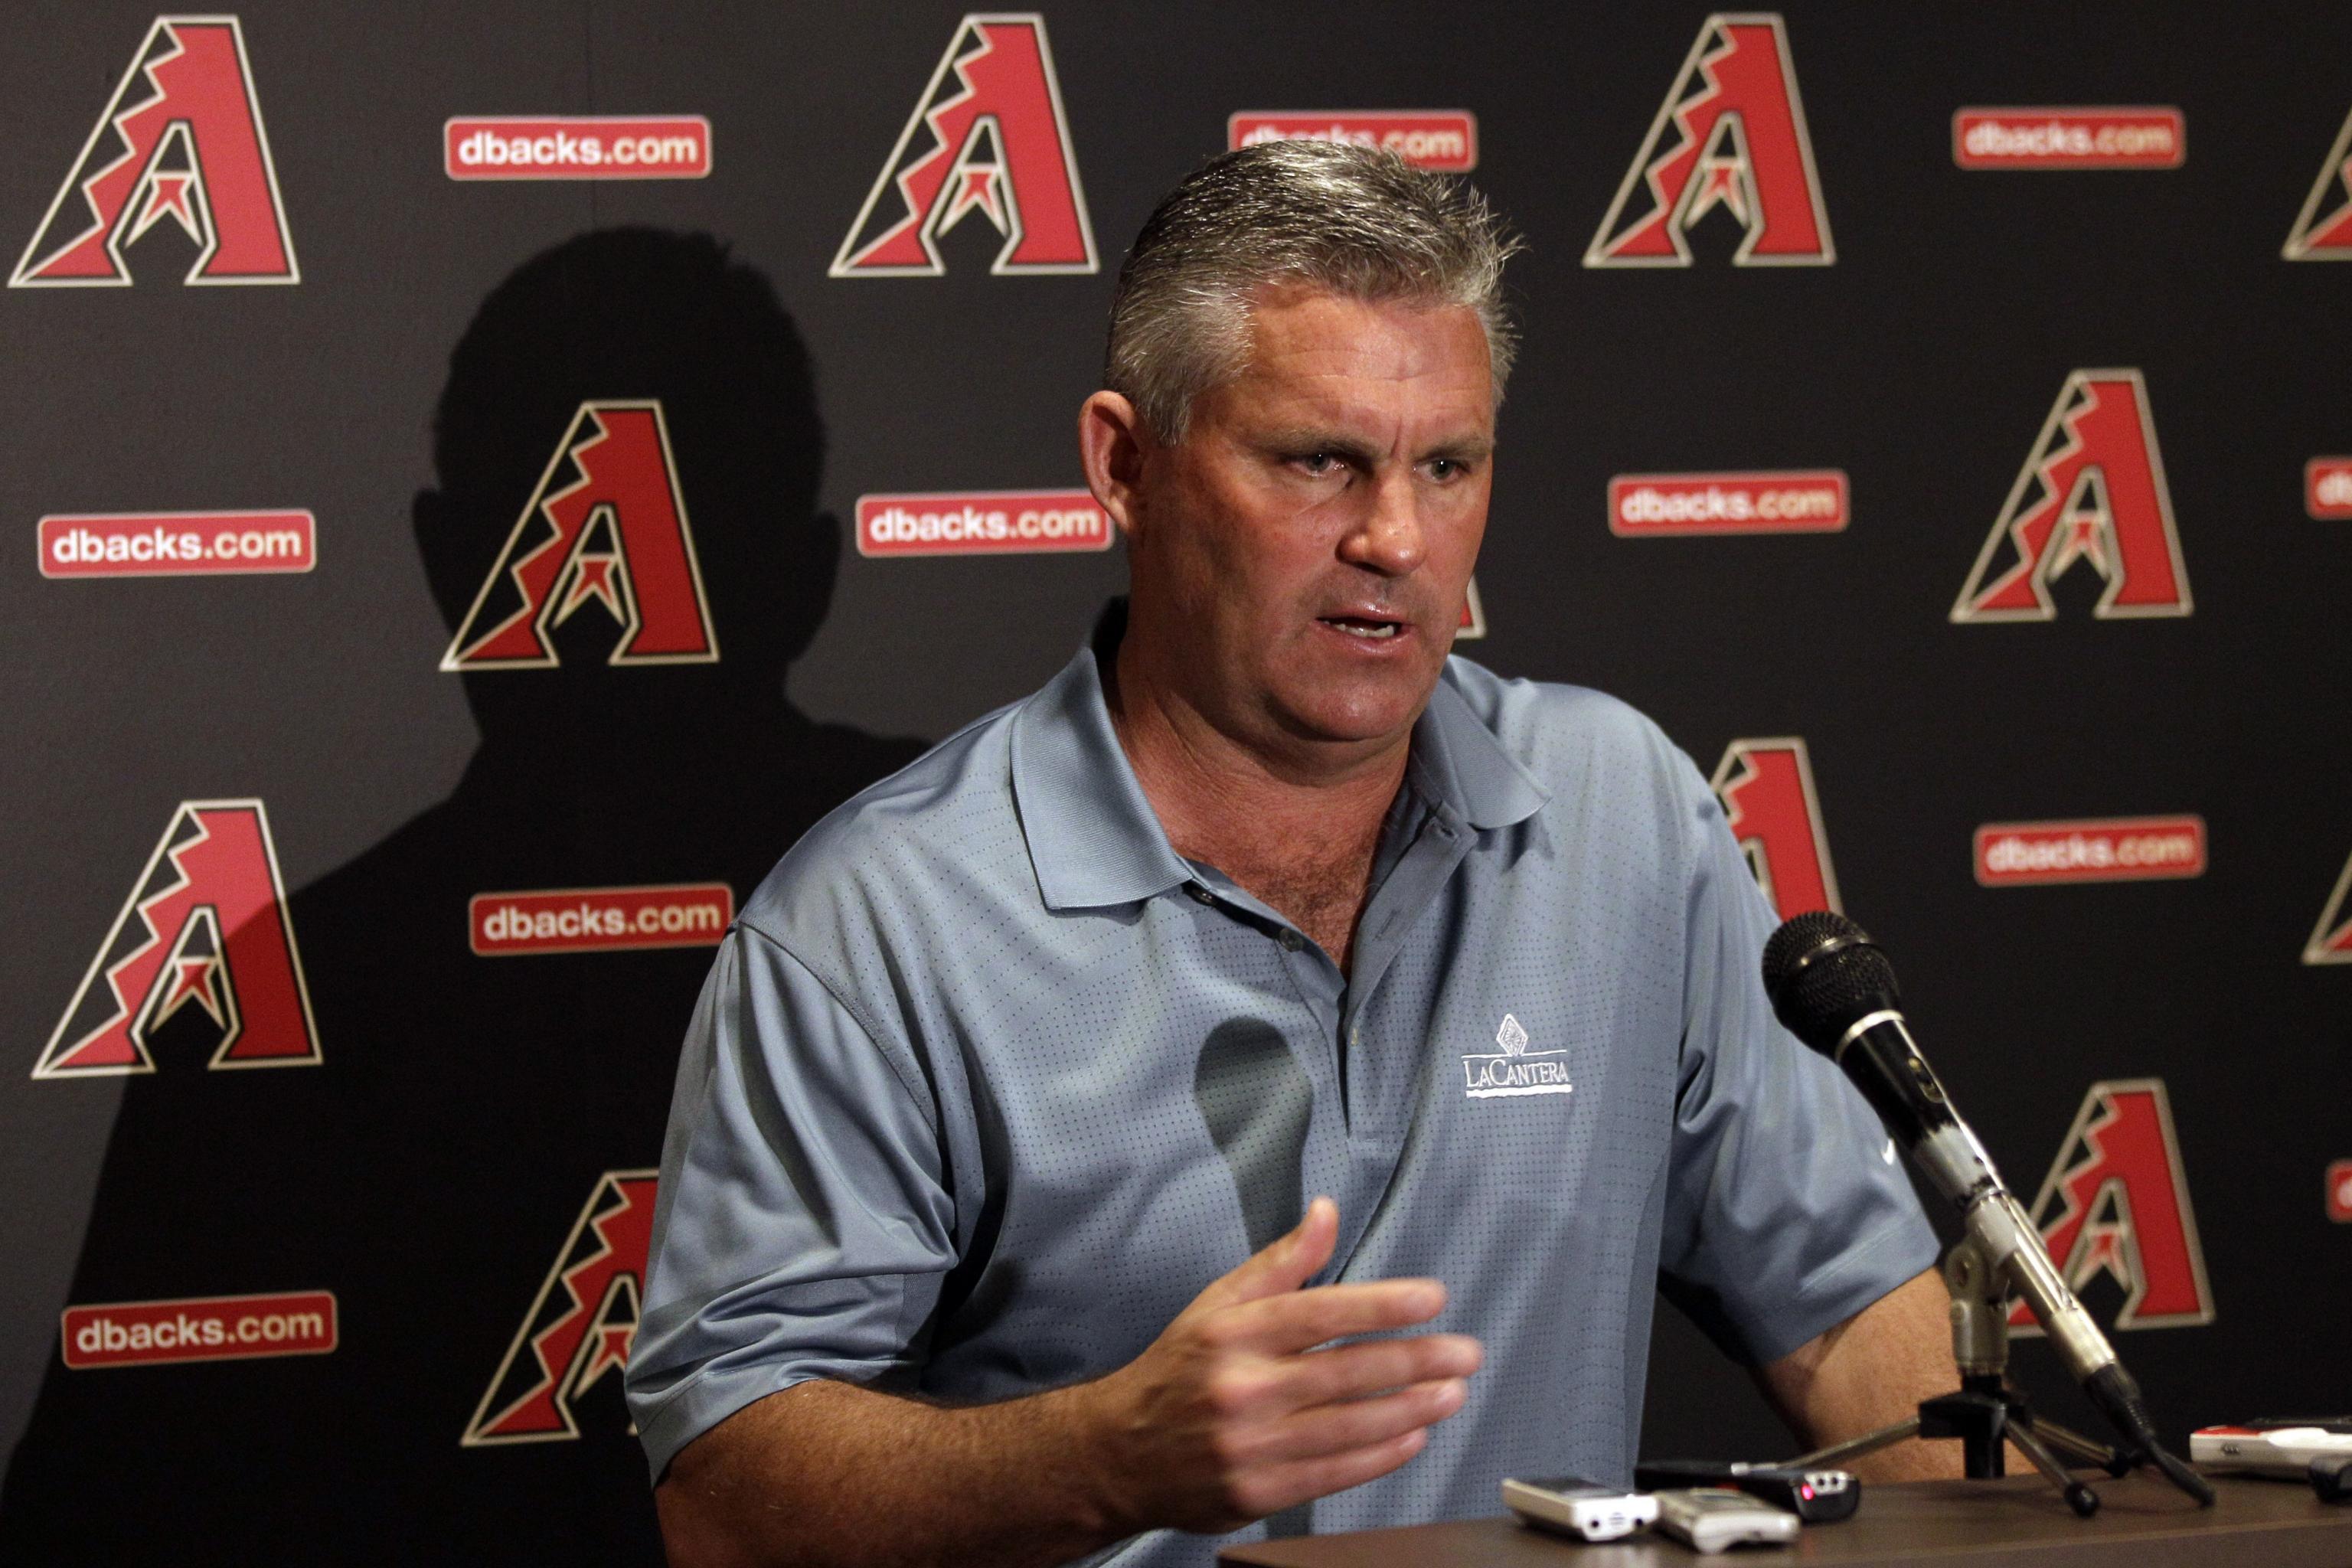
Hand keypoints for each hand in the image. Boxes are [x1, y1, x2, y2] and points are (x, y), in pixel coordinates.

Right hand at [1075, 1197, 1482, 1535]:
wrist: (1120, 1452)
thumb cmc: (1179, 1370)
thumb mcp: (1219, 1303)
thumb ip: (1282, 1261)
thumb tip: (1327, 1211)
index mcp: (1233, 1333)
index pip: (1319, 1312)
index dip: (1381, 1304)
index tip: (1432, 1298)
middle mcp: (1241, 1388)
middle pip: (1345, 1372)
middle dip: (1417, 1361)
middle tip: (1466, 1353)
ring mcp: (1249, 1445)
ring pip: (1348, 1426)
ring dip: (1411, 1409)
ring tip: (1452, 1392)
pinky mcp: (1257, 1492)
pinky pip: (1333, 1473)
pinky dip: (1380, 1455)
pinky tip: (1414, 1436)